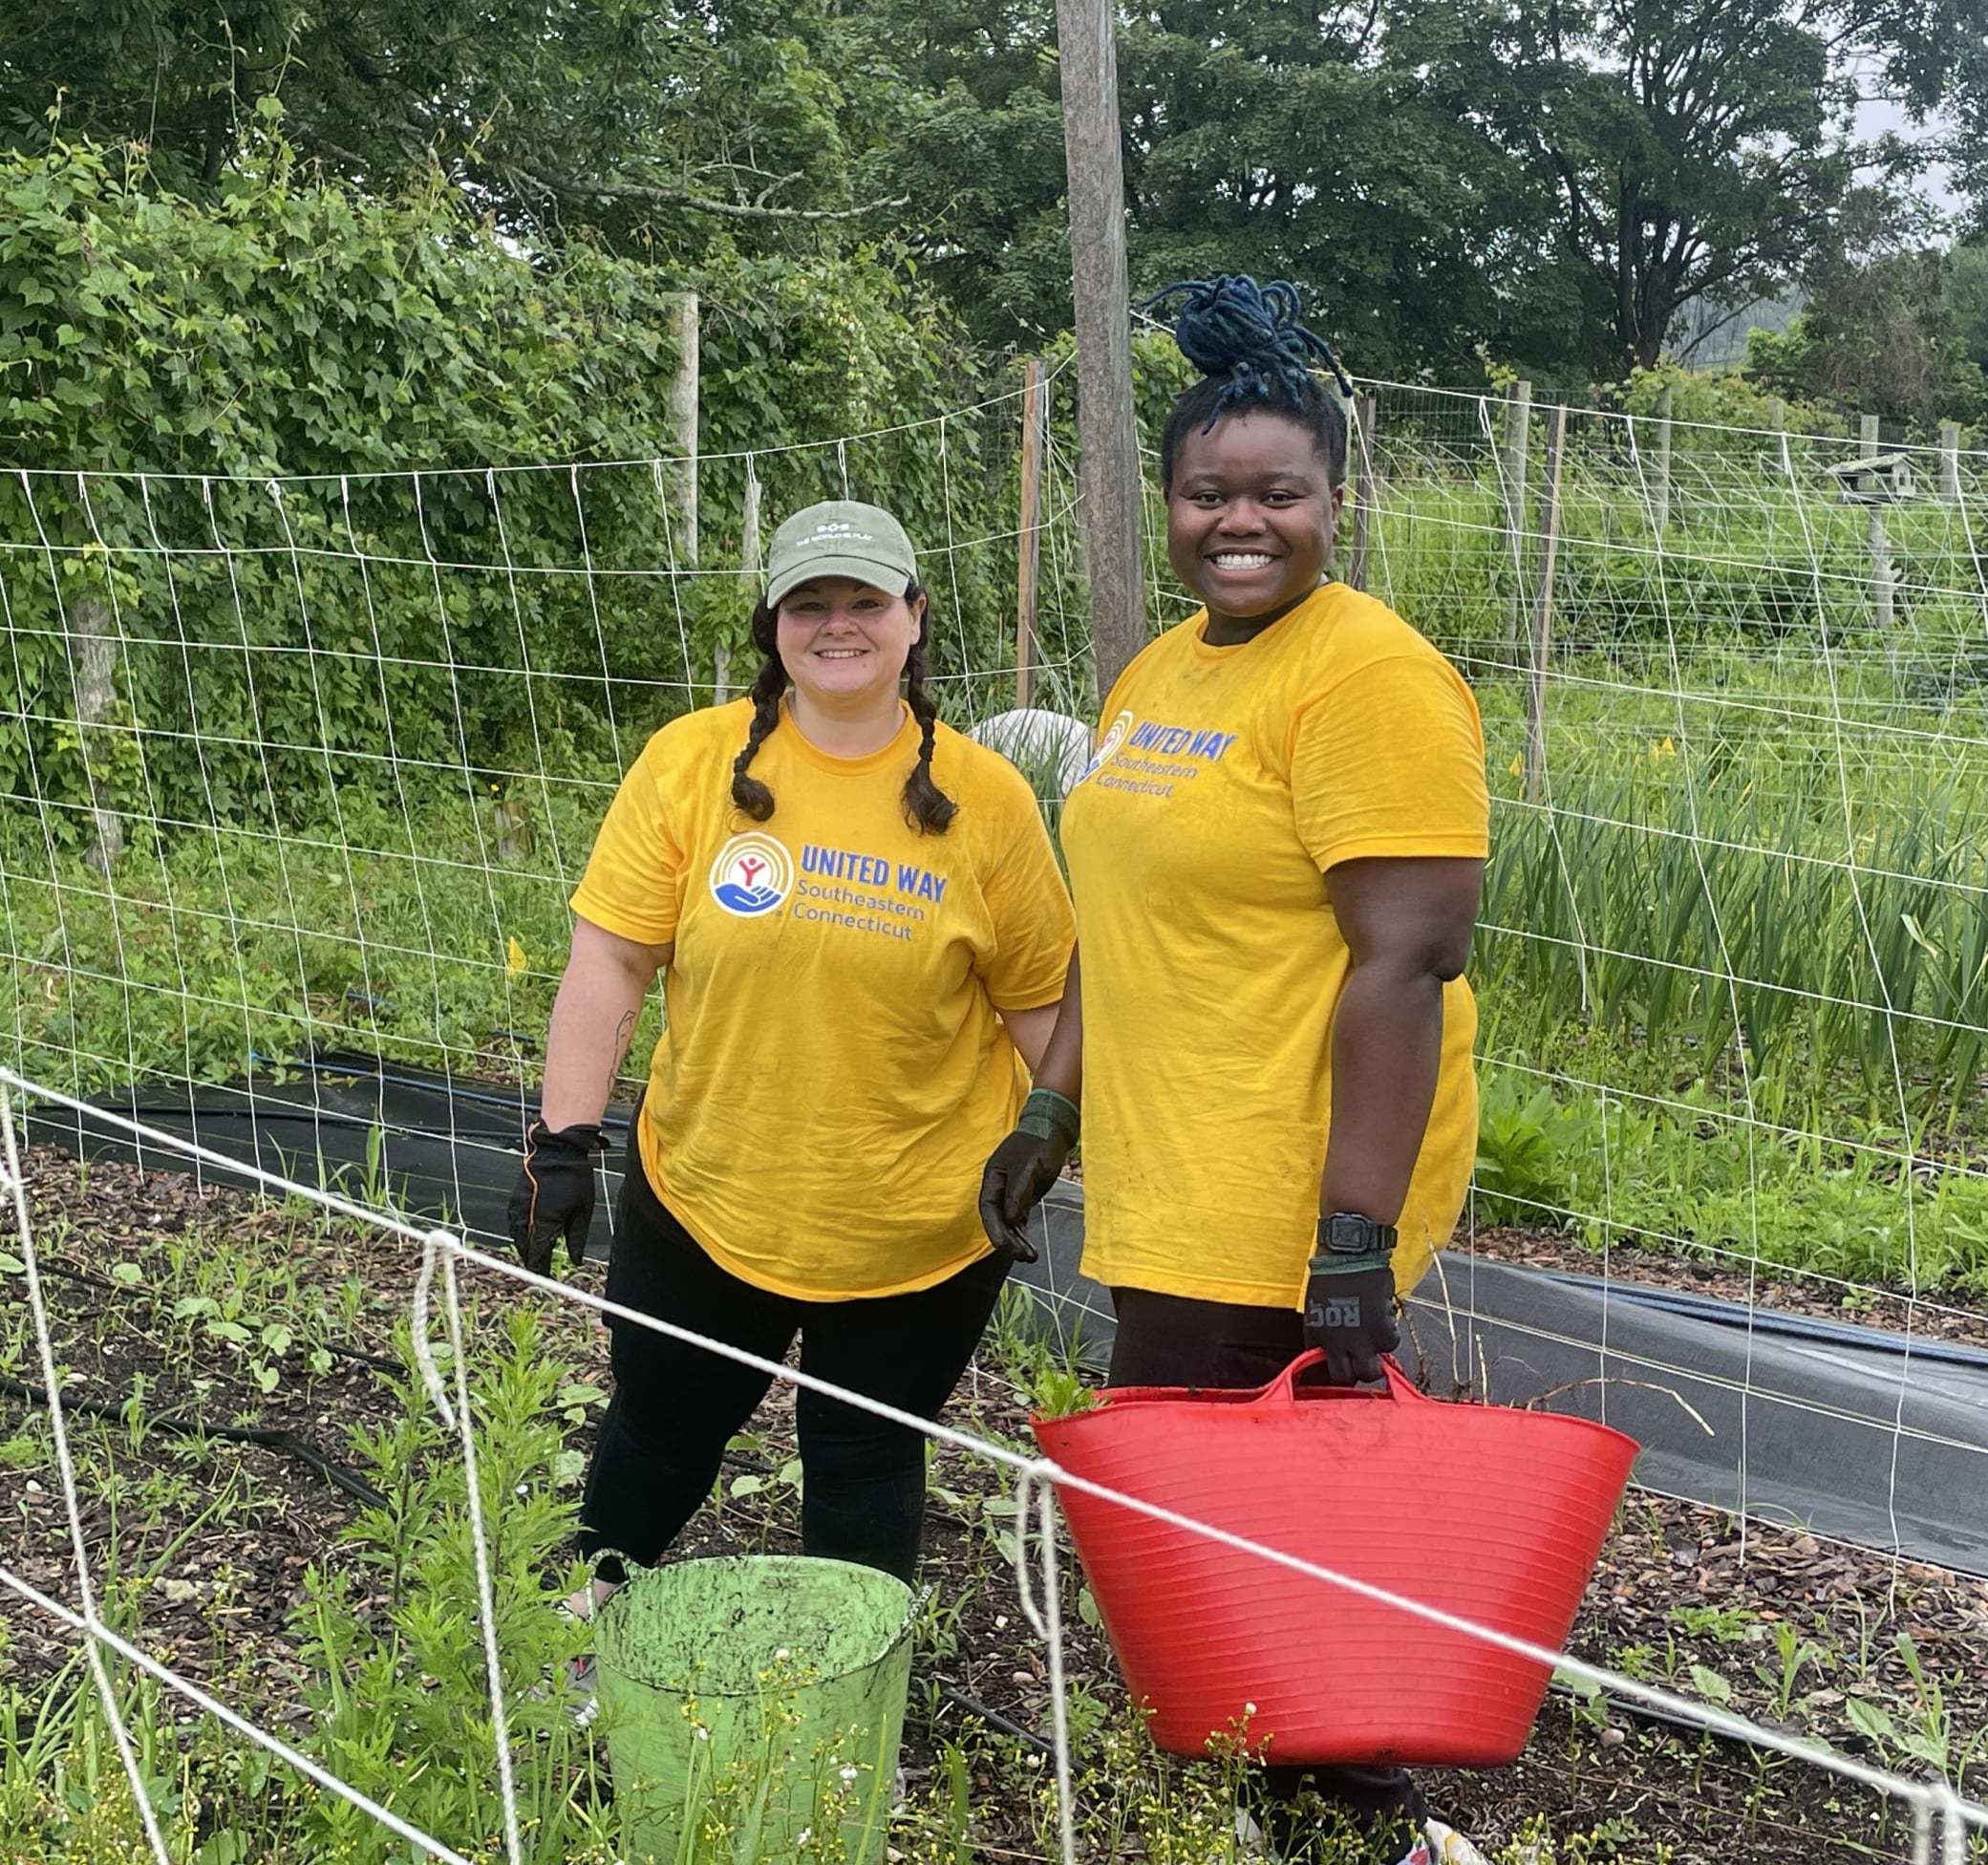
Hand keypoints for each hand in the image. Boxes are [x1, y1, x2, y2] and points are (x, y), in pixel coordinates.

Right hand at [507, 1121, 606, 1276]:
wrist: (556, 1150)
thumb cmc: (574, 1177)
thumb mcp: (583, 1210)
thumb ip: (577, 1238)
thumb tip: (576, 1260)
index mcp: (545, 1223)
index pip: (539, 1255)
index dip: (543, 1269)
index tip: (548, 1278)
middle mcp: (527, 1218)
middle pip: (525, 1249)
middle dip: (533, 1260)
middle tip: (542, 1268)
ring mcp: (517, 1208)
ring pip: (516, 1238)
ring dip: (525, 1247)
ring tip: (535, 1255)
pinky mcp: (514, 1200)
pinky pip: (513, 1224)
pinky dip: (520, 1233)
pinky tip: (528, 1235)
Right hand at [977, 1089, 1079, 1263]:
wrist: (1055, 1127)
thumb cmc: (1040, 1143)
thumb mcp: (1030, 1167)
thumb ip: (1019, 1193)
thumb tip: (1011, 1221)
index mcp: (993, 1176)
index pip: (988, 1208)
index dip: (994, 1229)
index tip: (1004, 1247)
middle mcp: (999, 1186)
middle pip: (998, 1218)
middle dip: (1008, 1239)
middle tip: (1022, 1256)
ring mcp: (1012, 1191)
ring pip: (1009, 1221)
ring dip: (1017, 1239)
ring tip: (1030, 1256)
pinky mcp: (1025, 1195)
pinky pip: (1020, 1218)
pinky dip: (1023, 1233)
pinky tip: (1030, 1245)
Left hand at [1302, 1254, 1398, 1384]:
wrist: (1347, 1257)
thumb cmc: (1326, 1282)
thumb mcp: (1313, 1316)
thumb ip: (1319, 1341)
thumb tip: (1323, 1358)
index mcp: (1327, 1342)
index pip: (1339, 1375)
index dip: (1346, 1373)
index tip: (1349, 1366)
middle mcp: (1349, 1344)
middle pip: (1365, 1375)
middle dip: (1367, 1368)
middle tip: (1367, 1355)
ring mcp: (1369, 1337)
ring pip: (1382, 1357)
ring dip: (1379, 1346)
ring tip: (1372, 1328)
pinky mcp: (1385, 1325)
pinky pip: (1392, 1339)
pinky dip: (1389, 1331)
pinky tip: (1380, 1316)